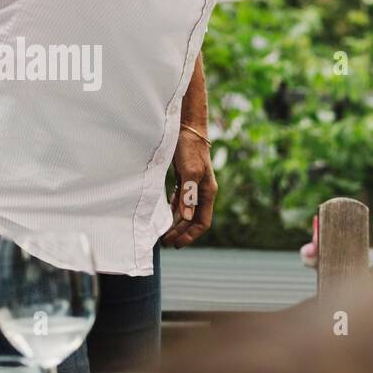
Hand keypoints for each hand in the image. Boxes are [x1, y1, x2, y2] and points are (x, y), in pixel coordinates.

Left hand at [163, 127, 217, 247]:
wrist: (187, 129)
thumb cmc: (190, 148)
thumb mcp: (190, 171)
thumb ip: (188, 194)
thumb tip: (186, 217)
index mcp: (208, 192)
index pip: (202, 222)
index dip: (190, 235)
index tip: (176, 243)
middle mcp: (202, 192)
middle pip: (194, 220)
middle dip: (181, 233)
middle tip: (166, 243)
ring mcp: (194, 187)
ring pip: (187, 213)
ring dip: (176, 225)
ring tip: (164, 235)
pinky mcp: (185, 181)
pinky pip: (180, 203)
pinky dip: (173, 212)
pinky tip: (165, 218)